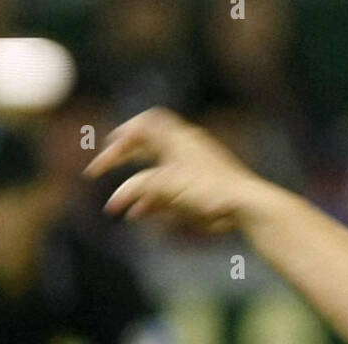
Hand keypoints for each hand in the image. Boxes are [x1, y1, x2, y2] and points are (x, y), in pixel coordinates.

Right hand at [84, 107, 271, 233]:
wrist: (249, 206)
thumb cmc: (211, 189)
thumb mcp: (168, 185)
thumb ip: (140, 189)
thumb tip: (117, 199)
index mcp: (178, 138)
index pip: (145, 125)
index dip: (123, 132)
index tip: (107, 144)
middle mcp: (185, 150)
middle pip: (147, 148)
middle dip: (122, 159)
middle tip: (99, 168)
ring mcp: (194, 171)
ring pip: (157, 174)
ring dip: (136, 188)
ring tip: (119, 204)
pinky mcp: (201, 191)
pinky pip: (170, 193)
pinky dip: (153, 201)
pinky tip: (139, 214)